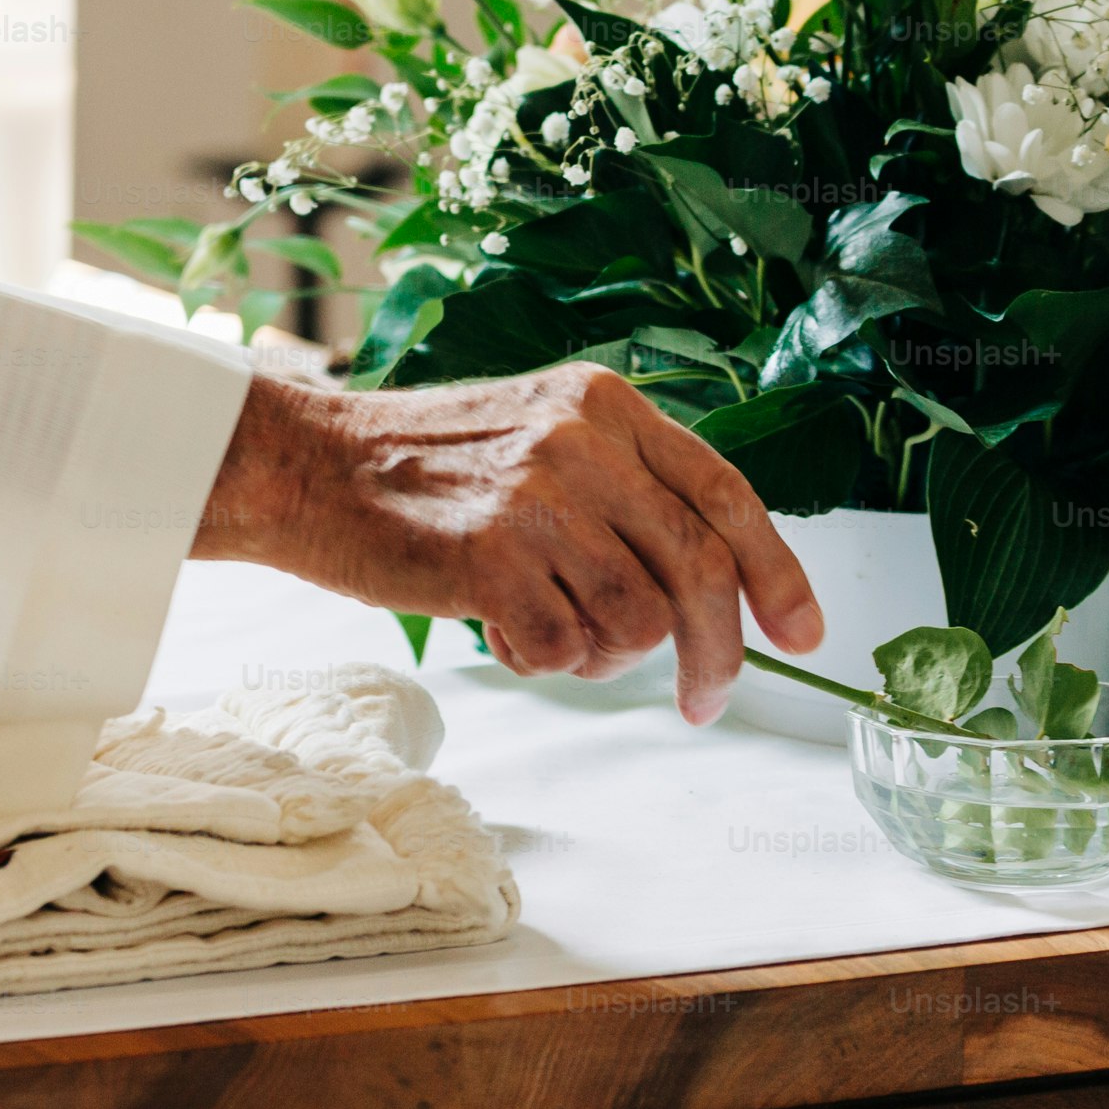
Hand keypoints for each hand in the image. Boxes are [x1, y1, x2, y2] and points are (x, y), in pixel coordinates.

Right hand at [197, 362, 824, 723]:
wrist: (304, 466)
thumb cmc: (423, 472)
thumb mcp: (537, 437)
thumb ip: (621, 489)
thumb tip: (711, 586)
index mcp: (606, 405)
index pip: (727, 494)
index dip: (778, 572)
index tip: (804, 633)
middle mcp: (583, 441)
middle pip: (701, 572)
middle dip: (718, 656)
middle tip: (704, 704)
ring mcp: (538, 497)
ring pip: (637, 621)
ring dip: (604, 656)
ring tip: (552, 634)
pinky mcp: (491, 559)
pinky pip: (565, 649)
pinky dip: (544, 662)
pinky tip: (505, 633)